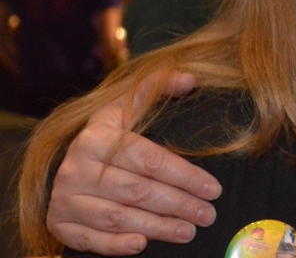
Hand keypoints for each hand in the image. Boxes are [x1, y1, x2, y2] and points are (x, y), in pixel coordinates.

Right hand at [47, 72, 221, 254]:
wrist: (63, 163)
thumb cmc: (106, 136)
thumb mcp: (125, 108)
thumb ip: (156, 88)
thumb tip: (189, 78)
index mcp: (96, 138)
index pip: (151, 160)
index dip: (186, 176)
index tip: (213, 188)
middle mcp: (77, 168)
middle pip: (139, 191)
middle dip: (180, 204)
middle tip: (208, 214)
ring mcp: (65, 199)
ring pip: (119, 217)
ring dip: (159, 227)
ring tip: (189, 231)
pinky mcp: (59, 224)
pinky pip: (90, 239)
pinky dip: (117, 244)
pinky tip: (143, 244)